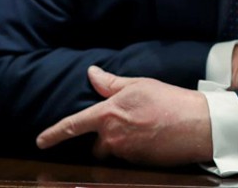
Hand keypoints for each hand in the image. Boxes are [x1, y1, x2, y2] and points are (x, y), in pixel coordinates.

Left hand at [36, 66, 212, 165]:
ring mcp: (125, 153)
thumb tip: (92, 74)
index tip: (40, 141)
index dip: (53, 134)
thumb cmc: (169, 100)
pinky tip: (152, 136)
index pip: (73, 125)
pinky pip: (129, 157)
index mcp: (108, 115)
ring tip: (144, 127)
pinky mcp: (139, 164)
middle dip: (104, 137)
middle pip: (96, 144)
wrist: (197, 125)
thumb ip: (111, 84)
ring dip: (121, 141)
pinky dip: (135, 148)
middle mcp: (112, 137)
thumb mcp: (138, 84)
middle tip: (126, 123)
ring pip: (113, 150)